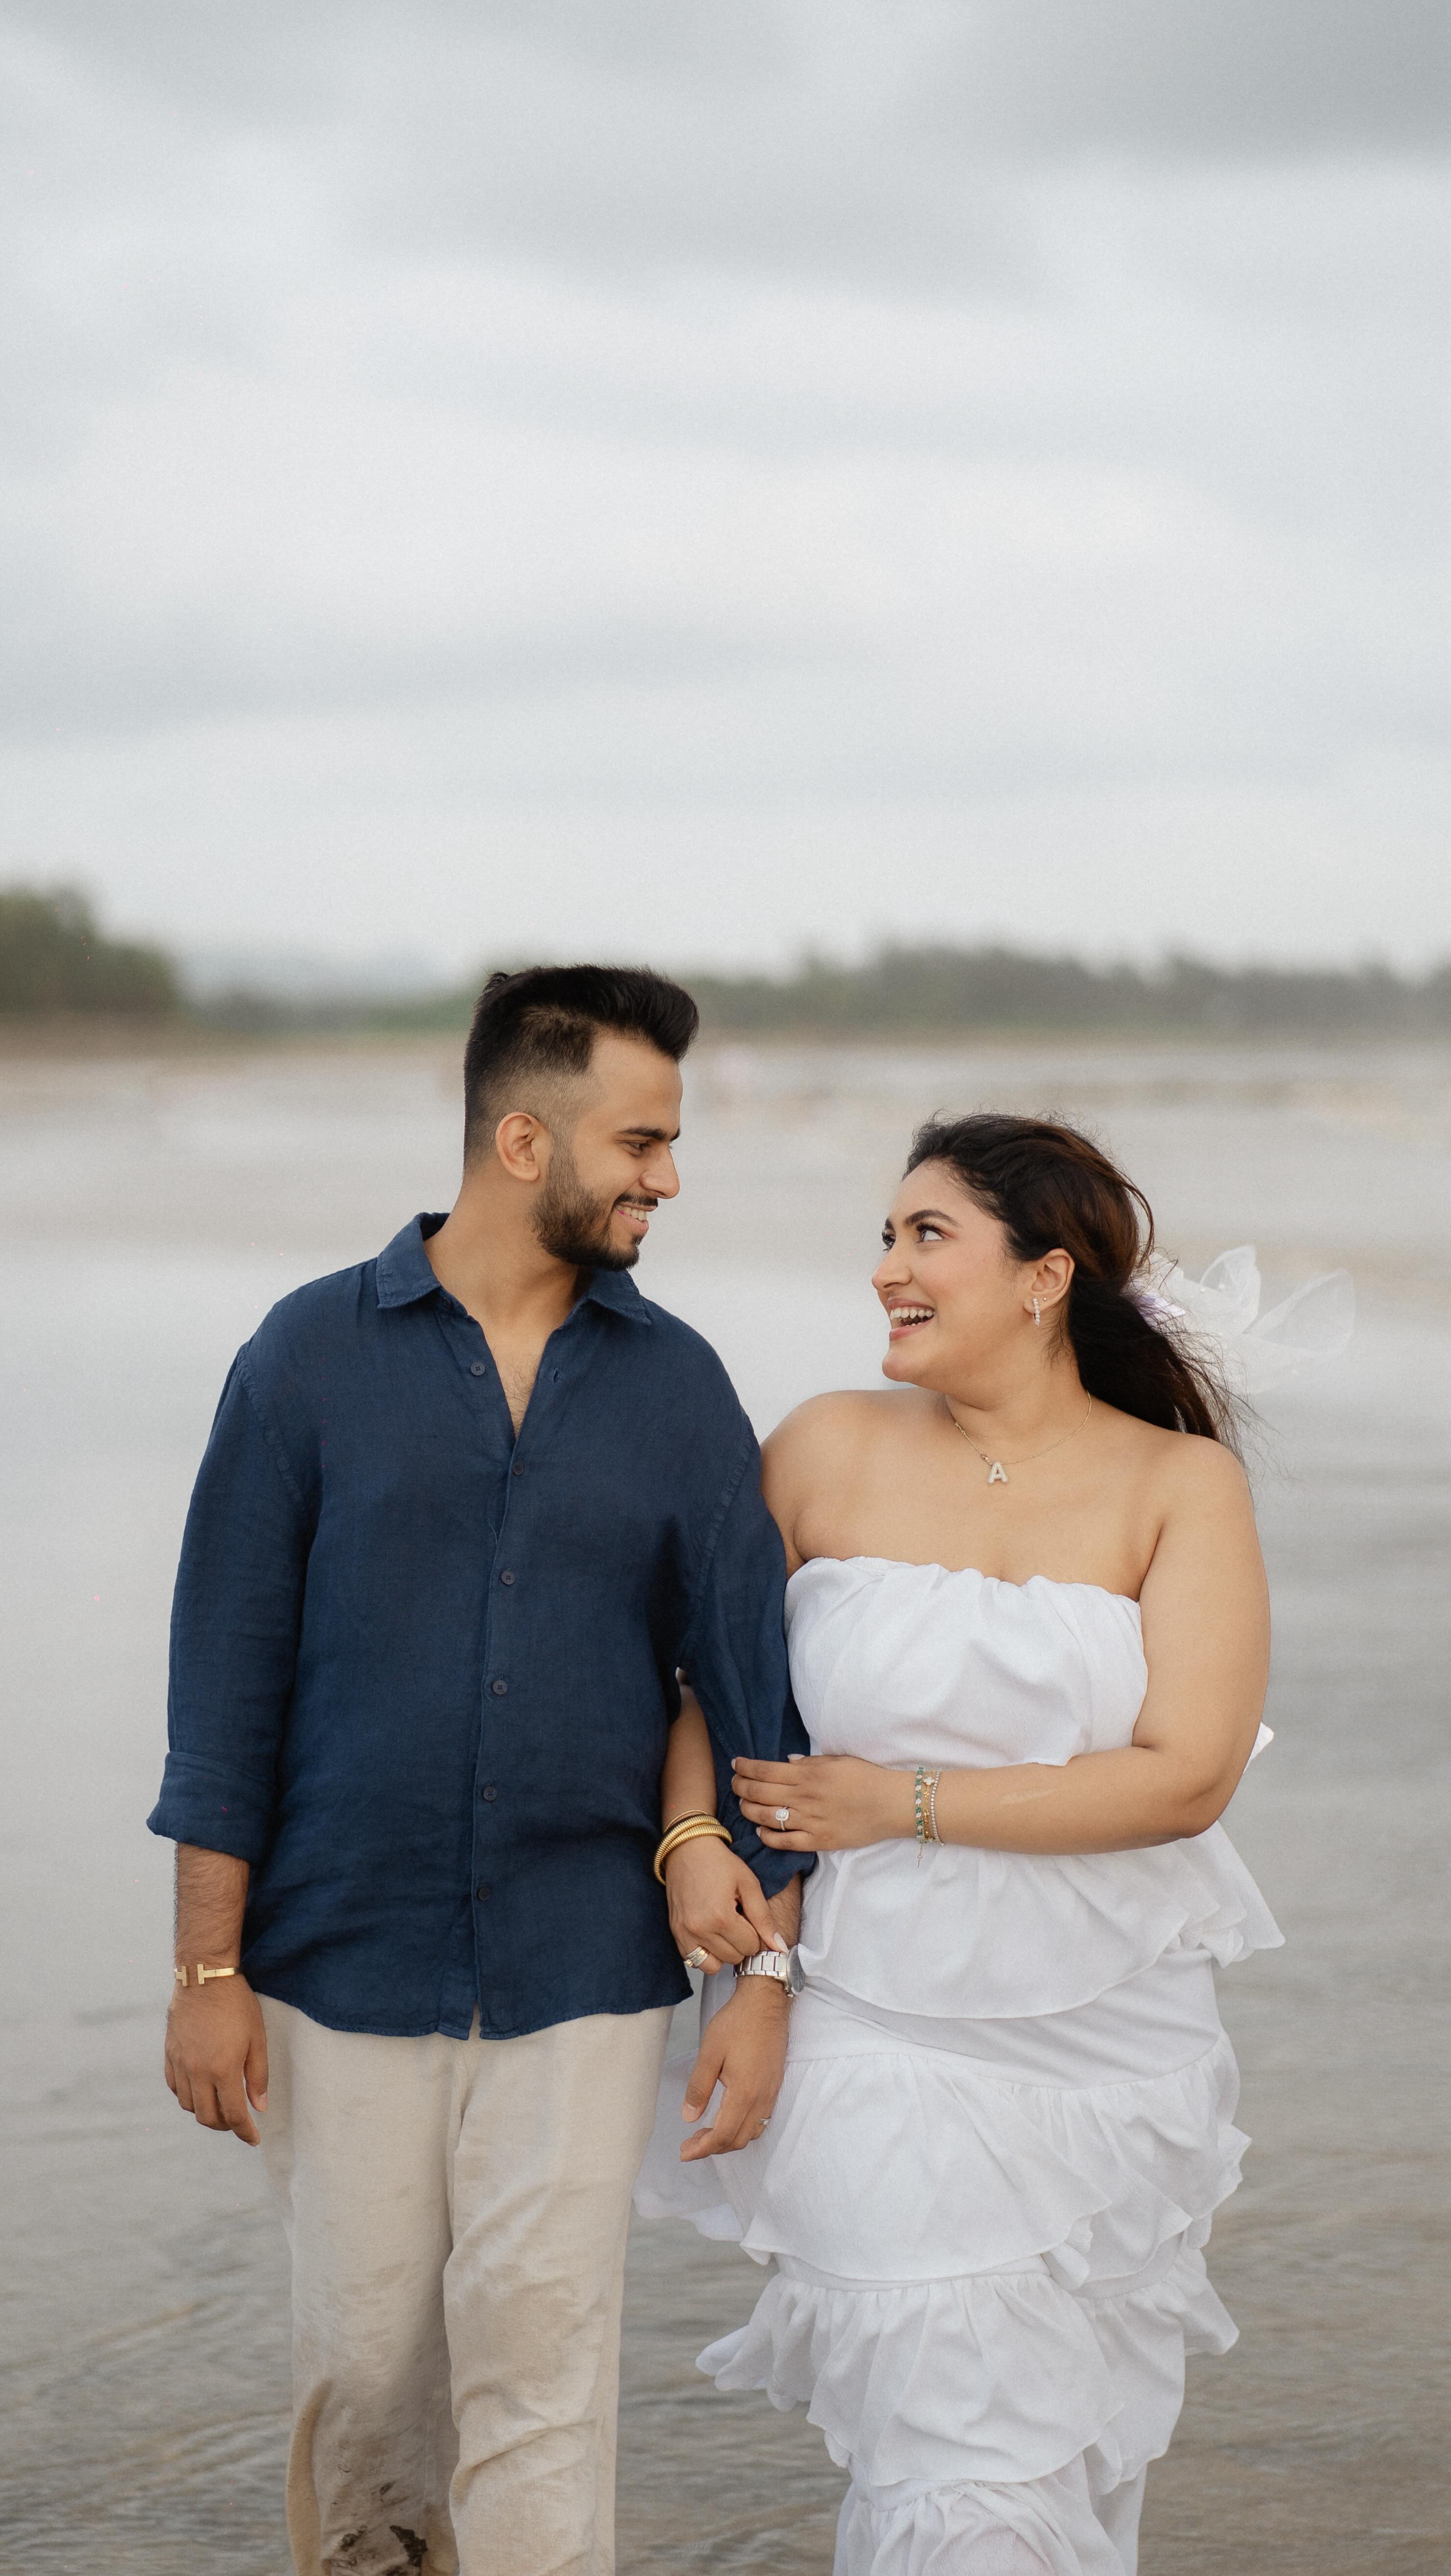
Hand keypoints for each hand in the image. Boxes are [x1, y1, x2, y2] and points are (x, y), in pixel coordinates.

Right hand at [164, 1975, 269, 2145]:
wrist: (204, 1978)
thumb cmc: (236, 2005)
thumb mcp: (257, 2038)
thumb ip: (258, 2076)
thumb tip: (259, 2106)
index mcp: (223, 2069)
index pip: (233, 2114)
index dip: (245, 2132)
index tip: (254, 2139)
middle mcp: (198, 2072)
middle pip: (207, 2117)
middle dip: (225, 2126)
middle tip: (238, 2122)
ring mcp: (180, 2064)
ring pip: (188, 2106)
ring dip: (205, 2112)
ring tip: (220, 2105)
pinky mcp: (170, 2055)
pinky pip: (175, 2088)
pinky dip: (188, 2096)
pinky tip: (200, 2090)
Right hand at [664, 1834, 784, 1972]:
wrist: (687, 1849)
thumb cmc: (719, 1862)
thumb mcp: (749, 1884)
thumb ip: (764, 1918)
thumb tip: (779, 1947)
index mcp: (721, 1917)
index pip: (750, 1947)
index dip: (755, 1933)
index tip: (749, 1917)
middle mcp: (700, 1929)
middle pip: (734, 1958)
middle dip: (741, 1942)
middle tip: (737, 1920)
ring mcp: (685, 1933)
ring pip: (714, 1966)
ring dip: (724, 1952)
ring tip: (725, 1930)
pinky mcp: (676, 1933)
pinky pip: (694, 1961)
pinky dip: (706, 1954)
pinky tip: (711, 1935)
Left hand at [679, 1981, 788, 2159]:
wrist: (766, 2002)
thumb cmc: (737, 2023)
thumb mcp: (710, 2053)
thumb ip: (699, 2088)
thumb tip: (689, 2118)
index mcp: (744, 2093)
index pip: (722, 2135)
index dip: (702, 2149)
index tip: (684, 2152)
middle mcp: (762, 2099)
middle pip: (738, 2139)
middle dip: (712, 2148)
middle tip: (690, 2144)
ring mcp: (771, 2093)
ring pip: (751, 2133)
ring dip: (728, 2140)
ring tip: (706, 2134)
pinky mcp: (775, 2085)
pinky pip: (761, 2120)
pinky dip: (743, 2129)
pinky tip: (728, 2119)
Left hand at [733, 1753, 912, 1852]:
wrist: (891, 1804)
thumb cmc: (867, 1777)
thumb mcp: (837, 1761)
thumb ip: (809, 1763)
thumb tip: (784, 1763)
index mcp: (809, 1774)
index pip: (765, 1770)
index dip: (746, 1767)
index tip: (736, 1764)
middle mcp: (805, 1797)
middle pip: (760, 1792)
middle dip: (740, 1787)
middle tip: (733, 1783)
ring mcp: (810, 1821)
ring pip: (766, 1817)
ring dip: (749, 1809)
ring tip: (743, 1804)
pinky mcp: (818, 1841)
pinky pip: (785, 1841)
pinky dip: (768, 1836)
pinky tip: (760, 1830)